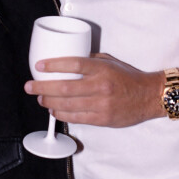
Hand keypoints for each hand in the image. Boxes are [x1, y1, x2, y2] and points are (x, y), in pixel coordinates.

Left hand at [24, 53, 163, 127]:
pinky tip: (54, 111)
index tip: (38, 66)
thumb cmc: (129, 78)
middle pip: (64, 88)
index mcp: (102, 69)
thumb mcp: (110, 61)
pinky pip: (76, 117)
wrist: (149, 97)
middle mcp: (100, 86)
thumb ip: (90, 60)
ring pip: (67, 105)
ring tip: (40, 99)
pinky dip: (62, 114)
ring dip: (49, 103)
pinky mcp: (102, 119)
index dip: (53, 65)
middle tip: (30, 86)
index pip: (73, 64)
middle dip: (42, 88)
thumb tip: (67, 60)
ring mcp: (101, 104)